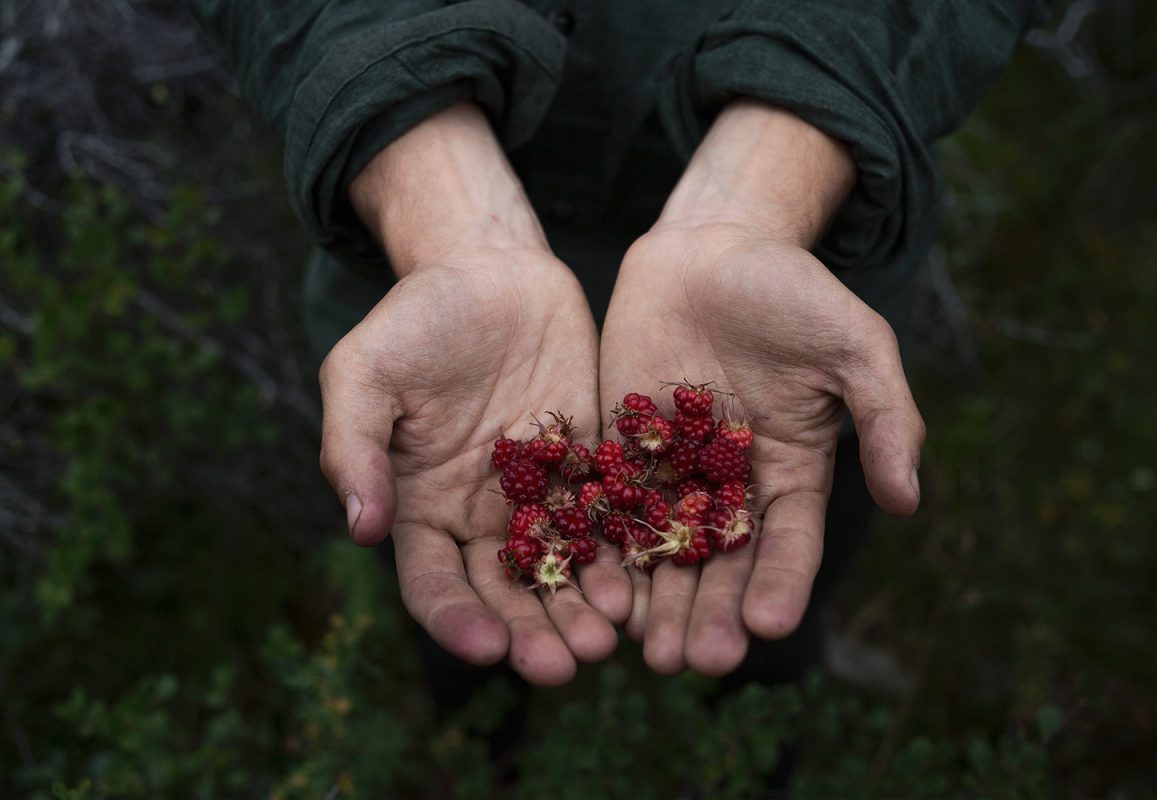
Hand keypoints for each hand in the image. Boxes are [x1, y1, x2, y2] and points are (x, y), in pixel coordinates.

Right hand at [320, 104, 629, 684]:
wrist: (491, 270)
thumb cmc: (415, 319)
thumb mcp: (363, 373)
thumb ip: (355, 447)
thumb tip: (360, 527)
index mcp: (423, 507)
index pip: (434, 584)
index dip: (457, 621)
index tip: (487, 649)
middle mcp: (484, 515)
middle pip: (507, 593)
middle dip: (533, 632)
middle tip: (566, 665)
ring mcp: (542, 493)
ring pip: (565, 569)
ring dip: (583, 609)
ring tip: (609, 639)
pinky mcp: (592, 463)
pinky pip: (609, 518)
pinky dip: (624, 554)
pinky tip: (642, 582)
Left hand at [600, 101, 923, 675]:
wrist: (712, 247)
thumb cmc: (792, 292)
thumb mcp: (855, 344)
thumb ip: (885, 417)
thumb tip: (909, 501)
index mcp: (792, 471)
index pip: (789, 542)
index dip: (782, 583)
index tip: (767, 625)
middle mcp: (730, 485)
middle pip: (721, 563)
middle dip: (710, 612)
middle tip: (696, 661)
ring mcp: (671, 471)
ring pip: (662, 549)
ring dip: (656, 601)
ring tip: (646, 651)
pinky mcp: (619, 448)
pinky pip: (609, 506)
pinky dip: (604, 548)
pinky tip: (594, 588)